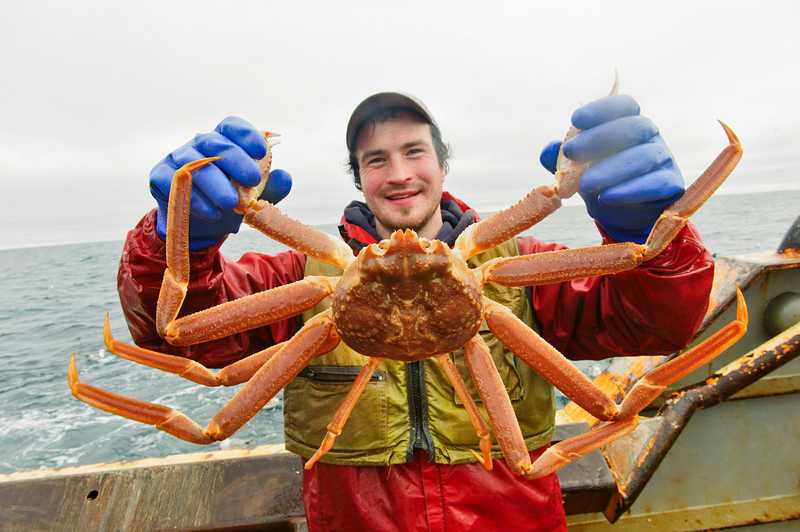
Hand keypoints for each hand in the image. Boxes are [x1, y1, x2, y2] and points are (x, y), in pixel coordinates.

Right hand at [149, 116, 292, 249]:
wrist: (201, 226)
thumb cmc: (230, 202)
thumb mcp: (255, 197)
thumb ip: (272, 187)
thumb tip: (285, 177)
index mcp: (224, 141)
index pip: (232, 127)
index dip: (247, 135)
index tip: (262, 152)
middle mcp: (199, 144)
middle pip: (216, 143)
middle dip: (236, 160)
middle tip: (253, 180)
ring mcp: (177, 158)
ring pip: (194, 164)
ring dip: (215, 184)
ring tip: (232, 203)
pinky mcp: (159, 176)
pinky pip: (173, 182)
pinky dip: (194, 199)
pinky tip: (210, 212)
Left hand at [539, 95, 683, 243]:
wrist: (626, 216)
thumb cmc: (603, 182)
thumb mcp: (579, 170)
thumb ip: (562, 160)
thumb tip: (547, 151)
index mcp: (630, 125)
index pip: (624, 105)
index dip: (602, 108)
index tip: (575, 119)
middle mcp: (650, 137)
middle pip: (634, 126)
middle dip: (600, 137)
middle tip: (571, 152)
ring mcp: (664, 160)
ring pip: (645, 156)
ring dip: (612, 168)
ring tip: (585, 183)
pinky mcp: (671, 186)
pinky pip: (657, 183)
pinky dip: (631, 190)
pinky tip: (607, 197)